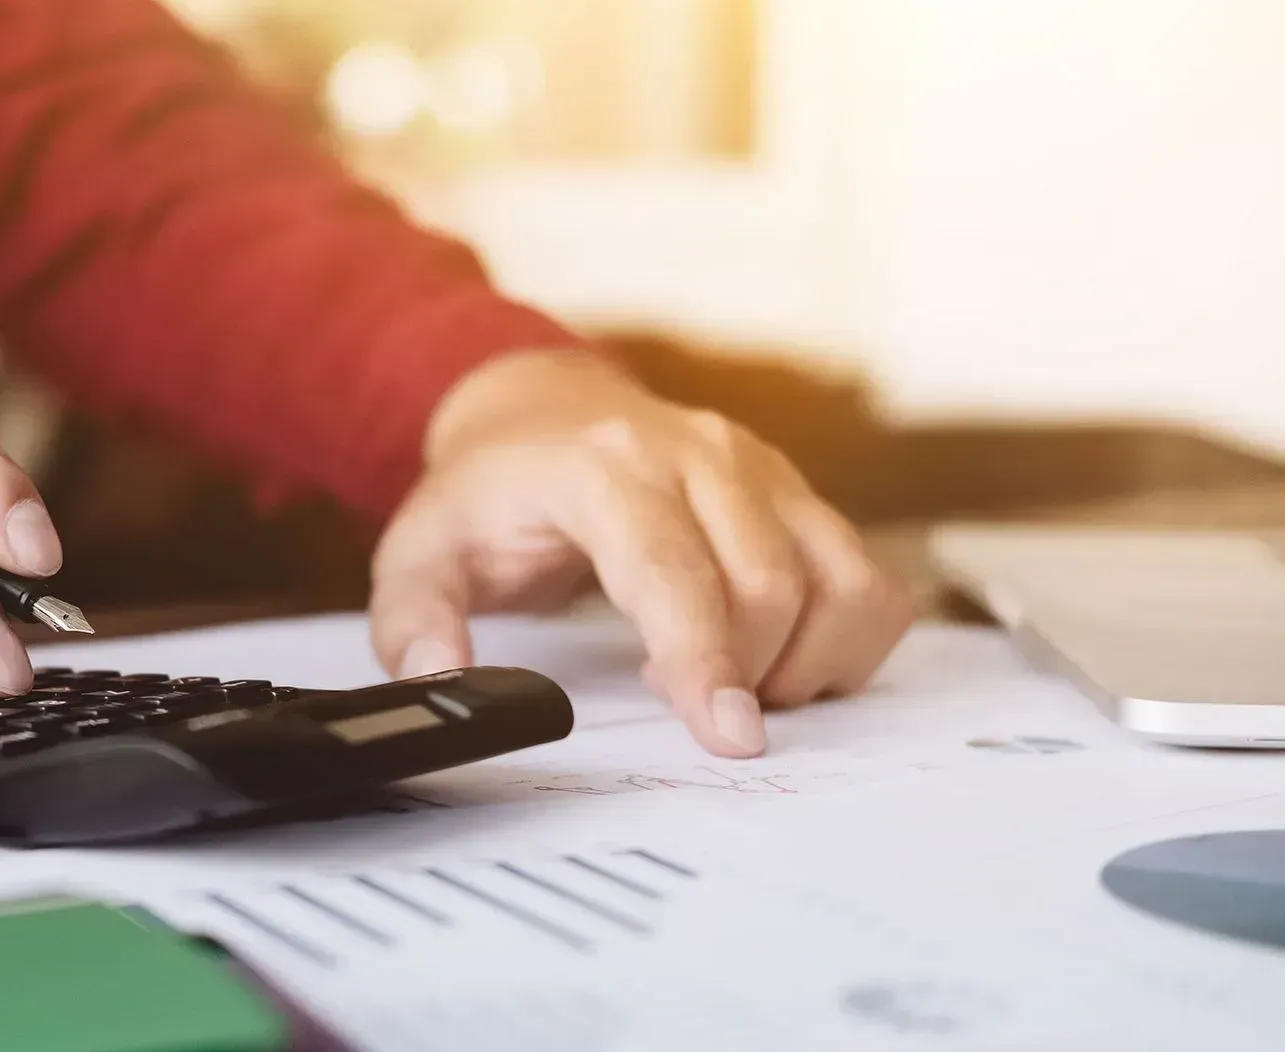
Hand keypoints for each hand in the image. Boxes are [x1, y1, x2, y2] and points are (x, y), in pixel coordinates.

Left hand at [369, 350, 912, 756]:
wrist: (546, 415)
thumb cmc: (492, 496)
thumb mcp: (420, 552)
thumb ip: (413, 619)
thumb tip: (439, 675)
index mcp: (604, 468)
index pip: (674, 570)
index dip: (706, 658)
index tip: (729, 736)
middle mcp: (700, 455)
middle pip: (768, 588)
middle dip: (744, 675)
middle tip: (689, 706)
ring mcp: (763, 469)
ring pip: (840, 584)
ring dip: (805, 665)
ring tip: (733, 681)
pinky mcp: (801, 494)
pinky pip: (870, 583)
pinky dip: (847, 642)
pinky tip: (780, 660)